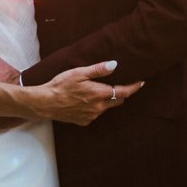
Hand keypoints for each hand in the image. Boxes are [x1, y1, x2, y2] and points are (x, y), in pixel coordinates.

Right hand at [29, 60, 143, 125]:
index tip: (141, 82)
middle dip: (121, 93)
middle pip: (118, 101)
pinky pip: (96, 113)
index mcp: (99, 94)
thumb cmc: (61, 85)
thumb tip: (115, 65)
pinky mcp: (84, 121)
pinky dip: (96, 107)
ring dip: (107, 100)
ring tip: (100, 91)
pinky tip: (87, 101)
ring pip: (106, 107)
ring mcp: (92, 116)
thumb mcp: (79, 72)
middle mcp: (99, 108)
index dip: (134, 87)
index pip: (124, 92)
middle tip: (121, 84)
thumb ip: (98, 70)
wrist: (46, 103)